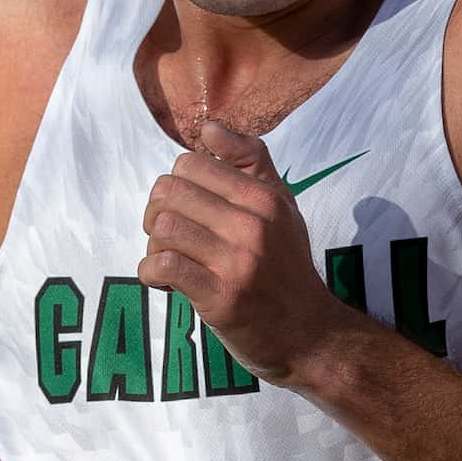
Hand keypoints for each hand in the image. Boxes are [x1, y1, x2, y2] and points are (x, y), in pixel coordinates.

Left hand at [139, 120, 345, 384]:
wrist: (310, 333)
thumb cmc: (287, 266)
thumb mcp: (281, 206)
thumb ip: (250, 161)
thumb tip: (208, 127)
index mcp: (263, 196)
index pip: (190, 163)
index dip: (177, 184)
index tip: (187, 211)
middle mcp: (252, 223)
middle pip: (168, 191)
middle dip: (157, 212)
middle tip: (171, 236)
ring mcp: (237, 261)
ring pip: (162, 227)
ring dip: (154, 245)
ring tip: (170, 259)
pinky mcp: (220, 297)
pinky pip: (163, 265)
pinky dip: (151, 272)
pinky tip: (164, 280)